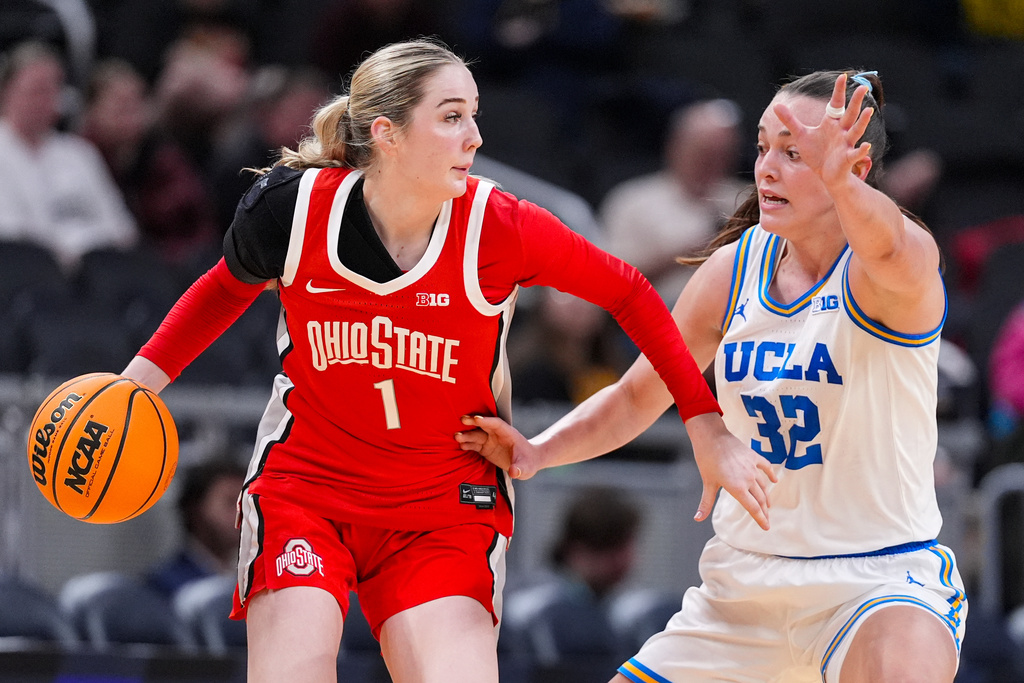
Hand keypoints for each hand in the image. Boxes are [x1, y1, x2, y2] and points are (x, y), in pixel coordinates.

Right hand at [455, 415, 539, 479]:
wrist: (527, 463)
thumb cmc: (528, 462)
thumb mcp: (526, 467)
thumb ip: (519, 468)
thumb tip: (514, 471)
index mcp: (508, 433)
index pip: (496, 424)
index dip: (486, 420)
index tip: (476, 419)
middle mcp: (497, 435)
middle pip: (483, 425)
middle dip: (473, 422)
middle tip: (462, 419)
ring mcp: (490, 441)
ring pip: (476, 435)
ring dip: (467, 435)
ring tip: (457, 437)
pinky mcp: (486, 449)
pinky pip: (474, 445)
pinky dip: (467, 445)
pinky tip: (460, 445)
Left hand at [686, 413, 776, 529]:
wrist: (711, 437)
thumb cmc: (707, 460)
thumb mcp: (707, 483)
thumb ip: (706, 503)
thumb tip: (697, 518)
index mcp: (737, 488)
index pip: (753, 508)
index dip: (761, 519)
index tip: (766, 527)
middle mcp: (748, 479)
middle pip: (760, 499)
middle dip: (764, 511)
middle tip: (767, 519)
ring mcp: (752, 467)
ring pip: (763, 486)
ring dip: (766, 496)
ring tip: (768, 504)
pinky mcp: (753, 456)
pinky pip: (766, 467)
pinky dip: (771, 474)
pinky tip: (774, 480)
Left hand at [773, 73, 873, 187]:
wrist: (825, 175)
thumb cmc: (816, 153)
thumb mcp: (801, 135)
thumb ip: (790, 120)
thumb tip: (776, 105)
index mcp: (831, 123)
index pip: (836, 104)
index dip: (839, 91)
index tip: (843, 77)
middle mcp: (841, 131)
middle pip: (850, 113)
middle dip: (856, 101)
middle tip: (864, 87)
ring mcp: (846, 144)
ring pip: (856, 130)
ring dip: (862, 121)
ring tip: (869, 111)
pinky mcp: (847, 158)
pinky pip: (855, 153)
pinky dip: (861, 150)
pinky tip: (866, 145)